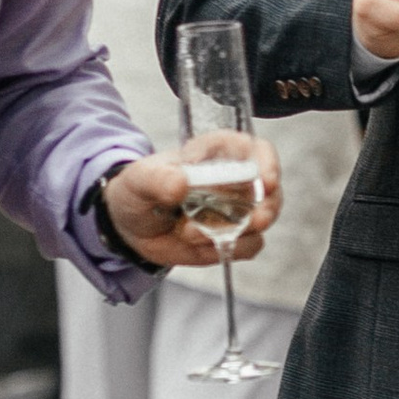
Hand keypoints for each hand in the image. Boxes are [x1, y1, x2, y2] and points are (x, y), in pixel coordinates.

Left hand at [104, 136, 279, 273]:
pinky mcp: (233, 236)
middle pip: (269, 188)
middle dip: (267, 206)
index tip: (266, 181)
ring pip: (261, 220)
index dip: (266, 163)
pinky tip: (199, 245)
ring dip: (233, 232)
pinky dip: (229, 248)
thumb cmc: (137, 190)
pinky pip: (249, 245)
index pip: (254, 149)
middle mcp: (234, 179)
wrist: (129, 225)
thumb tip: (182, 184)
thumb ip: (157, 179)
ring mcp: (236, 210)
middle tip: (255, 221)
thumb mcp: (139, 179)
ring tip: (190, 234)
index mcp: (216, 152)